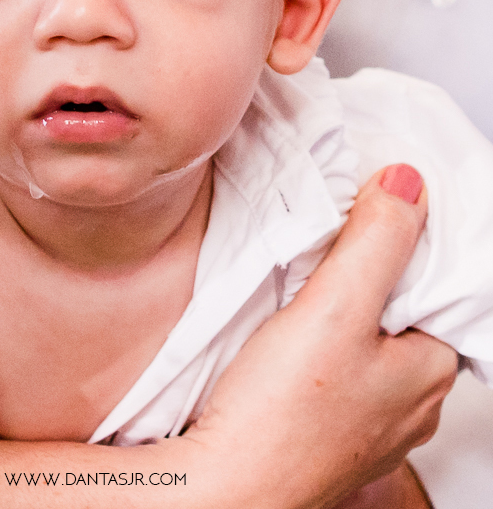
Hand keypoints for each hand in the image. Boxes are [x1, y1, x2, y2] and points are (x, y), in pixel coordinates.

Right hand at [186, 166, 457, 507]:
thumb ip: (377, 240)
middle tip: (329, 234)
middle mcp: (407, 405)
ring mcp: (363, 423)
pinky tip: (284, 329)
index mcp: (430, 372)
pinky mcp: (321, 433)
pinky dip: (315, 342)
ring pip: (363, 342)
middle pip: (399, 311)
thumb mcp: (336, 306)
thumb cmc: (279, 417)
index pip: (439, 286)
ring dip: (337, 307)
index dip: (406, 240)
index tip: (370, 207)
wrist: (221, 492)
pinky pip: (332, 371)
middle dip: (369, 271)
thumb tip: (410, 182)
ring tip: (302, 274)